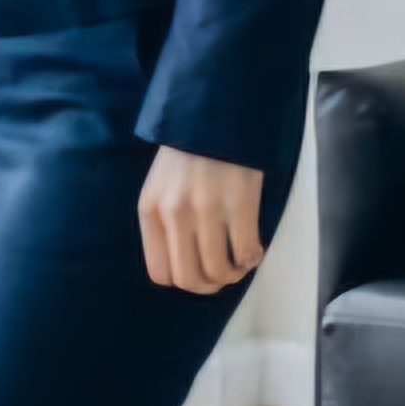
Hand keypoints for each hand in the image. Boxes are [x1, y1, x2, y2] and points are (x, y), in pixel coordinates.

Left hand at [138, 146, 265, 293]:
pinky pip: (246, 251)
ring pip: (218, 270)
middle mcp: (174, 213)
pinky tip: (254, 247)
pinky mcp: (239, 203)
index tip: (198, 274)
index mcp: (150, 211)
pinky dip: (252, 258)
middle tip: (222, 275)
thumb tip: (181, 270)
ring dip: (233, 274)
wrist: (212, 119)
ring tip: (239, 261)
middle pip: (189, 279)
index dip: (183, 282)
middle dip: (209, 286)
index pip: (159, 273)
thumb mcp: (159, 189)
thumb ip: (164, 226)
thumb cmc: (185, 158)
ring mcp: (206, 210)